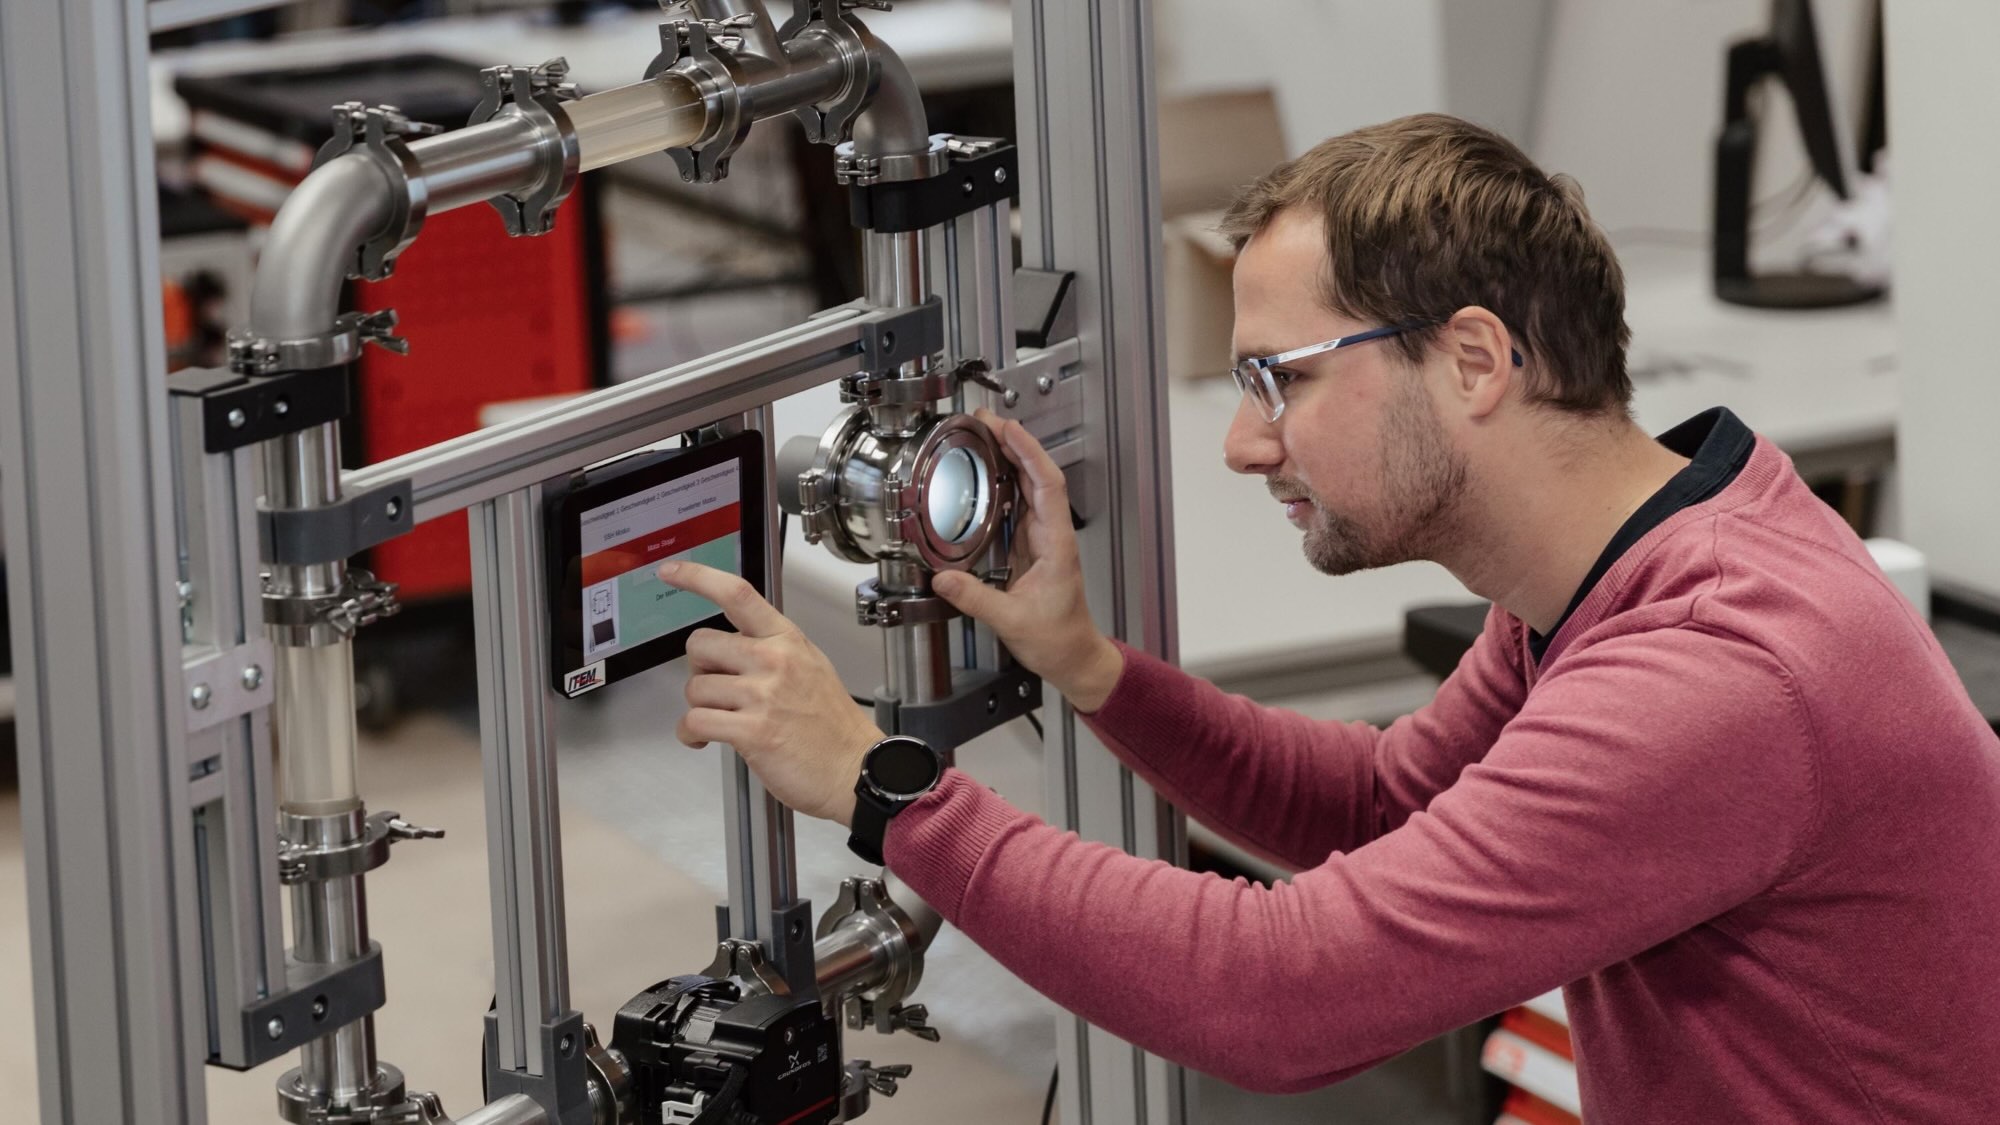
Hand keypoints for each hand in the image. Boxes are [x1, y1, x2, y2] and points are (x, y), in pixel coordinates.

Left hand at [657, 561, 882, 826]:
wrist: (854, 768)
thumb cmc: (832, 726)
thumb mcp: (810, 667)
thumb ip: (772, 650)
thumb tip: (731, 646)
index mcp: (787, 640)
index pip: (737, 594)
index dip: (698, 578)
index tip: (672, 571)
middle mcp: (774, 661)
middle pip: (700, 644)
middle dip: (698, 669)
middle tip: (716, 688)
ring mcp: (763, 695)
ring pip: (694, 688)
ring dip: (699, 708)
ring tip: (720, 721)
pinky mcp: (752, 731)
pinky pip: (695, 721)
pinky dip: (690, 733)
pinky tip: (704, 739)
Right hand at [930, 409, 1123, 711]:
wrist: (1073, 656)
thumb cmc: (1058, 640)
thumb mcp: (1012, 621)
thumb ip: (976, 598)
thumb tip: (943, 578)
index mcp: (1056, 545)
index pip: (1047, 484)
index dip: (1028, 452)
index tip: (1007, 429)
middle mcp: (1052, 535)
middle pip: (1037, 476)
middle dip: (1013, 443)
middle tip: (984, 422)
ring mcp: (1043, 538)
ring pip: (1028, 487)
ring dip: (1008, 459)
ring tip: (982, 437)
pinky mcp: (1031, 546)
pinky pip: (1018, 505)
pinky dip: (1002, 484)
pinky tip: (985, 475)